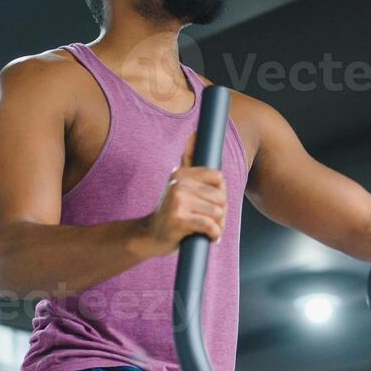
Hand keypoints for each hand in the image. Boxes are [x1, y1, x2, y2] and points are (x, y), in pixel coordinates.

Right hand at [138, 136, 227, 256]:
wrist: (149, 236)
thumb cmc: (170, 212)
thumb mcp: (178, 184)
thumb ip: (188, 160)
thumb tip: (195, 132)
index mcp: (181, 174)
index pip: (218, 177)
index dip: (220, 194)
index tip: (212, 204)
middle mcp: (178, 183)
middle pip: (221, 196)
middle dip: (221, 213)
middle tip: (211, 222)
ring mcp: (177, 201)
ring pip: (217, 212)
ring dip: (218, 226)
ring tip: (209, 231)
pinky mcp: (179, 219)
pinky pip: (209, 225)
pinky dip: (213, 234)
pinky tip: (208, 237)